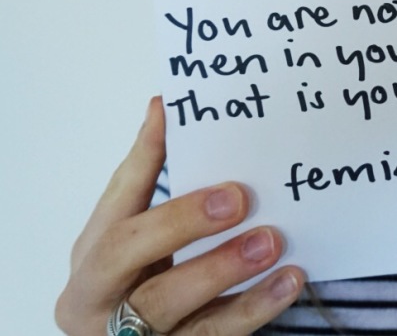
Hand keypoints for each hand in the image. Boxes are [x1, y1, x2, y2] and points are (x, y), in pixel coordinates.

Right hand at [55, 96, 305, 334]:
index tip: (173, 115)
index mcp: (90, 255)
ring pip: (172, 307)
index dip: (144, 156)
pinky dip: (255, 308)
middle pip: (126, 255)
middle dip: (181, 222)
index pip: (115, 197)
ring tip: (271, 242)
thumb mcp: (140, 233)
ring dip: (224, 270)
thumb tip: (165, 105)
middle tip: (238, 198)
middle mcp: (96, 300)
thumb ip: (152, 176)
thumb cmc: (142, 281)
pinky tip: (289, 280)